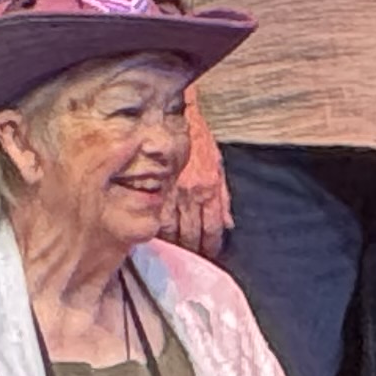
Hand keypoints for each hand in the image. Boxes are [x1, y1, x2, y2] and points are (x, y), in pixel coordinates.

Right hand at [162, 106, 229, 258]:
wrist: (168, 113)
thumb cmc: (194, 137)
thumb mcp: (217, 163)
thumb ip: (223, 196)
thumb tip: (228, 224)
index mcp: (209, 188)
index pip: (212, 229)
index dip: (210, 247)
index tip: (208, 256)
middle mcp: (190, 193)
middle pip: (191, 235)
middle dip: (191, 251)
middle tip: (189, 262)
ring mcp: (167, 191)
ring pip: (170, 230)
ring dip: (171, 245)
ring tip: (170, 254)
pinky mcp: (147, 186)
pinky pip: (151, 215)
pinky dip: (153, 229)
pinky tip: (153, 235)